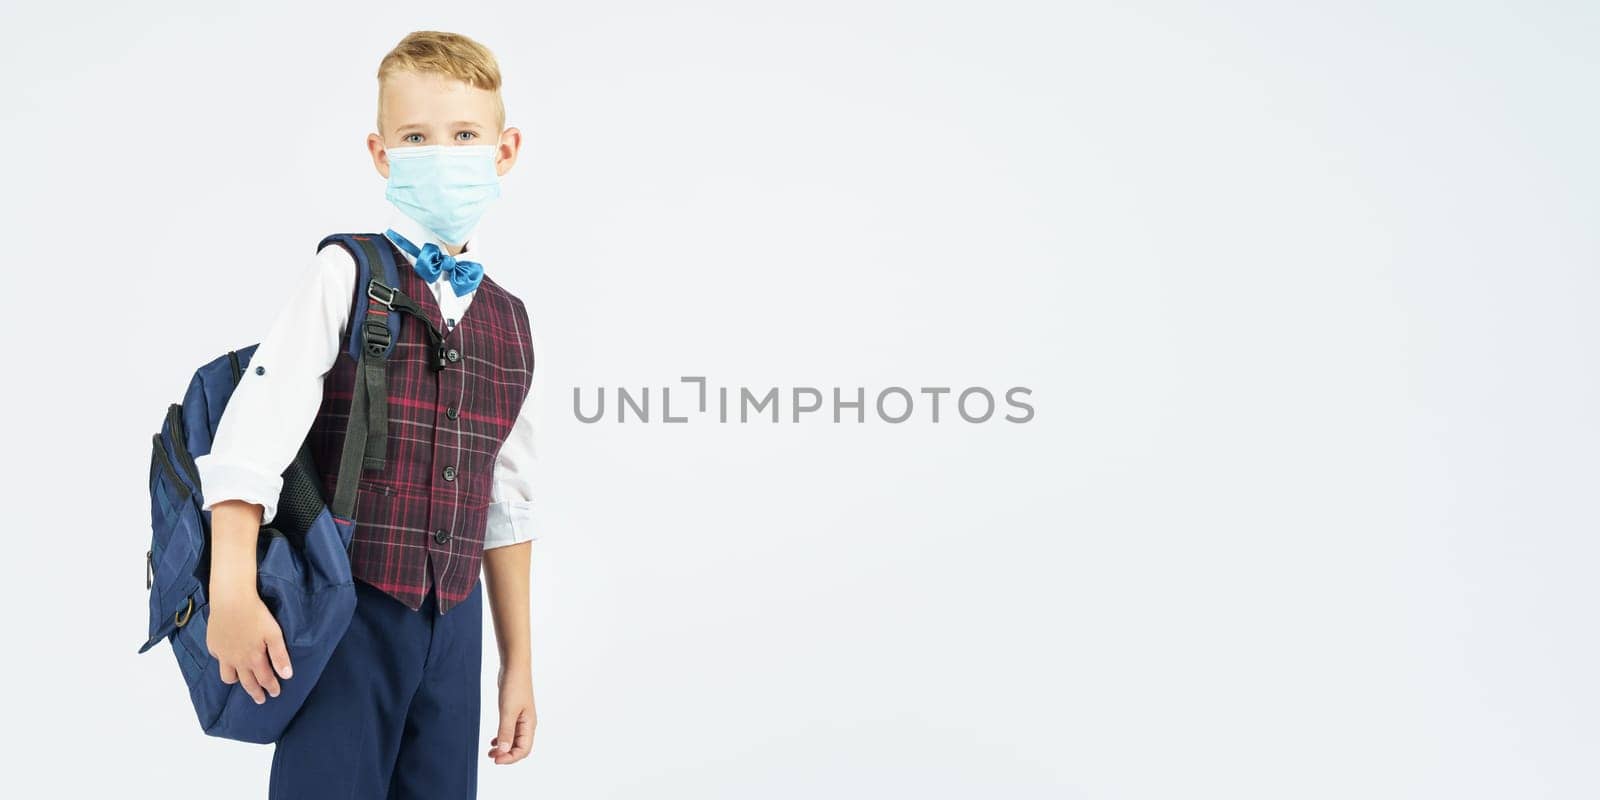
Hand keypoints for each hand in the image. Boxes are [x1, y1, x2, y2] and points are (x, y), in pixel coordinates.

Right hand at [205, 586, 292, 703]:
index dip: (271, 688)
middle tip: (260, 700)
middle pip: (246, 683)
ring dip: (237, 681)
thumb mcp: (274, 634)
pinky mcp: (213, 645)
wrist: (231, 600)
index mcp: (254, 659)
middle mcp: (237, 660)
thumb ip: (280, 656)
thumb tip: (287, 676)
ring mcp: (223, 654)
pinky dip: (225, 664)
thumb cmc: (256, 615)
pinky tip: (228, 661)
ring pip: (228, 676)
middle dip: (255, 692)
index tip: (275, 694)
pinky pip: (219, 661)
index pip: (264, 679)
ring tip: (242, 682)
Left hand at [488, 664, 535, 763]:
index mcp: (529, 725)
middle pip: (520, 748)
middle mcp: (527, 724)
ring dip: (504, 748)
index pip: (523, 750)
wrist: (514, 667)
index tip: (495, 759)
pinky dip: (502, 738)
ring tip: (490, 751)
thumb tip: (503, 751)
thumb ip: (506, 731)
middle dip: (506, 755)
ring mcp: (521, 719)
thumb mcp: (508, 711)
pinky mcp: (514, 713)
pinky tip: (494, 740)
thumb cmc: (514, 686)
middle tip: (490, 756)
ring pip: (514, 740)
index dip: (510, 758)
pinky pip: (510, 732)